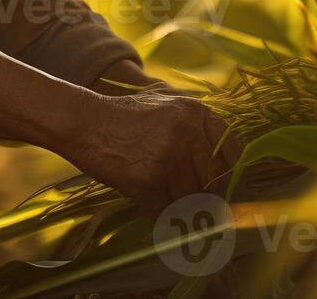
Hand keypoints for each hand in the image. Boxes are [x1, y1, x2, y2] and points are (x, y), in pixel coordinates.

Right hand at [0, 48, 234, 207]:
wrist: (83, 121)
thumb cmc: (124, 119)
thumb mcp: (165, 110)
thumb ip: (196, 134)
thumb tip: (225, 176)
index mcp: (196, 112)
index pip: (233, 152)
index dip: (228, 174)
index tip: (221, 186)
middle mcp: (189, 131)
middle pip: (215, 180)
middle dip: (203, 194)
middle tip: (186, 197)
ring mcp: (171, 154)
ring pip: (192, 197)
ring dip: (177, 202)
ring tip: (156, 189)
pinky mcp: (151, 176)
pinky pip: (165, 206)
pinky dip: (156, 207)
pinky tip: (141, 190)